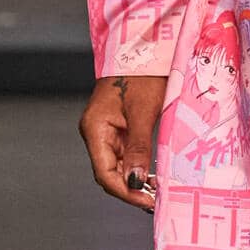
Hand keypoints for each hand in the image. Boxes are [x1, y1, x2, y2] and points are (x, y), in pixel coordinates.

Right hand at [80, 74, 167, 209]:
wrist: (145, 48)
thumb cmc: (143, 73)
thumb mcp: (143, 113)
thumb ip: (138, 148)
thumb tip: (134, 181)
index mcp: (94, 128)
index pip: (104, 172)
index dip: (124, 191)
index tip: (146, 201)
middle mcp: (95, 131)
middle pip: (108, 172)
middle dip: (129, 188)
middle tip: (154, 200)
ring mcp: (105, 129)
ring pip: (116, 165)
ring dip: (133, 180)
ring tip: (155, 191)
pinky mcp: (117, 126)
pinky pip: (124, 153)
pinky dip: (136, 166)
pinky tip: (151, 174)